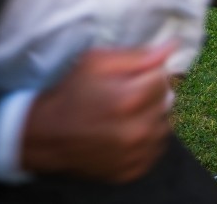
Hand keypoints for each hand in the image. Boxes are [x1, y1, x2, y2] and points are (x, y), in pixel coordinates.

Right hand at [20, 44, 173, 182]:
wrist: (45, 136)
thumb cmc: (71, 93)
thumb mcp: (97, 62)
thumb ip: (138, 55)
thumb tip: (171, 46)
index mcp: (131, 100)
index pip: (163, 78)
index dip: (148, 73)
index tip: (132, 76)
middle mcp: (138, 130)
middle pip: (166, 101)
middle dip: (151, 94)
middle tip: (127, 94)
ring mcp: (136, 154)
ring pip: (164, 125)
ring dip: (151, 117)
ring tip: (127, 114)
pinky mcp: (133, 170)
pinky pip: (155, 148)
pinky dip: (146, 139)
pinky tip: (126, 132)